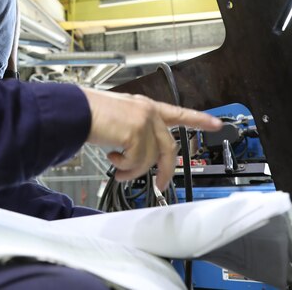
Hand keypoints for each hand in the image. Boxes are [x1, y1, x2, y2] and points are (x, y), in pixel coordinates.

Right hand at [81, 87, 222, 190]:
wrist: (75, 110)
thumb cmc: (90, 113)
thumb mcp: (119, 118)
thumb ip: (134, 131)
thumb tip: (137, 155)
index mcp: (146, 106)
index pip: (179, 112)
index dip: (200, 120)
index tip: (216, 124)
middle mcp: (148, 112)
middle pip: (169, 147)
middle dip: (164, 170)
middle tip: (160, 184)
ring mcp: (144, 122)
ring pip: (150, 158)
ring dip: (132, 169)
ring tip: (118, 168)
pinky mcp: (136, 134)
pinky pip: (137, 162)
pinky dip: (124, 166)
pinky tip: (112, 157)